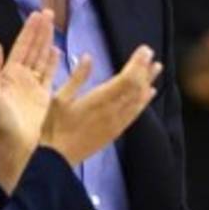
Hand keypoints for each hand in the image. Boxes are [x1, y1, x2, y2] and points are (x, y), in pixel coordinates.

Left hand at [0, 10, 58, 191]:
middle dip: (40, 30)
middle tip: (48, 12)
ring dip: (47, 41)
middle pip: (33, 48)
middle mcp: (21, 77)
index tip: (35, 14)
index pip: (20, 46)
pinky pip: (50, 75)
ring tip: (53, 24)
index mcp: (7, 73)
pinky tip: (57, 50)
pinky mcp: (44, 96)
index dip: (28, 30)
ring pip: (42, 58)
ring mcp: (33, 86)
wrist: (14, 143)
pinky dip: (53, 62)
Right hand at [42, 45, 161, 165]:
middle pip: (136, 88)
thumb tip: (88, 57)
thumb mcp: (58, 98)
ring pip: (138, 101)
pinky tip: (149, 94)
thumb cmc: (52, 128)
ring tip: (156, 68)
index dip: (138, 64)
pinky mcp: (114, 133)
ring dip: (148, 83)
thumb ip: (76, 78)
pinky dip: (144, 102)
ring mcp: (115, 124)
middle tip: (151, 54)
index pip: (126, 79)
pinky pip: (134, 114)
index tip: (144, 50)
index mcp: (98, 101)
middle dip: (145, 70)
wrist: (55, 159)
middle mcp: (112, 112)